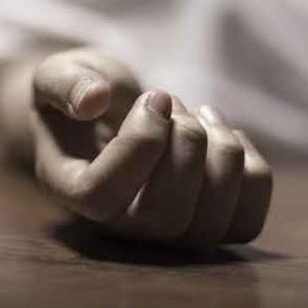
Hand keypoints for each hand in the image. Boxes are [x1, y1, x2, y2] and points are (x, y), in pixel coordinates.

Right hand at [31, 48, 271, 245]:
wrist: (103, 112)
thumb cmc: (77, 93)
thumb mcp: (57, 74)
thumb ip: (65, 83)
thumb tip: (94, 100)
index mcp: (70, 188)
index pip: (101, 196)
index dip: (138, 146)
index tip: (155, 98)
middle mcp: (115, 224)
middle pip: (165, 217)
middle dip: (187, 144)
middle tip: (171, 100)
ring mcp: (162, 233)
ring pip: (210, 224)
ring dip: (221, 150)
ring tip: (196, 113)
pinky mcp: (205, 227)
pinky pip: (245, 222)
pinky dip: (250, 169)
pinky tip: (221, 134)